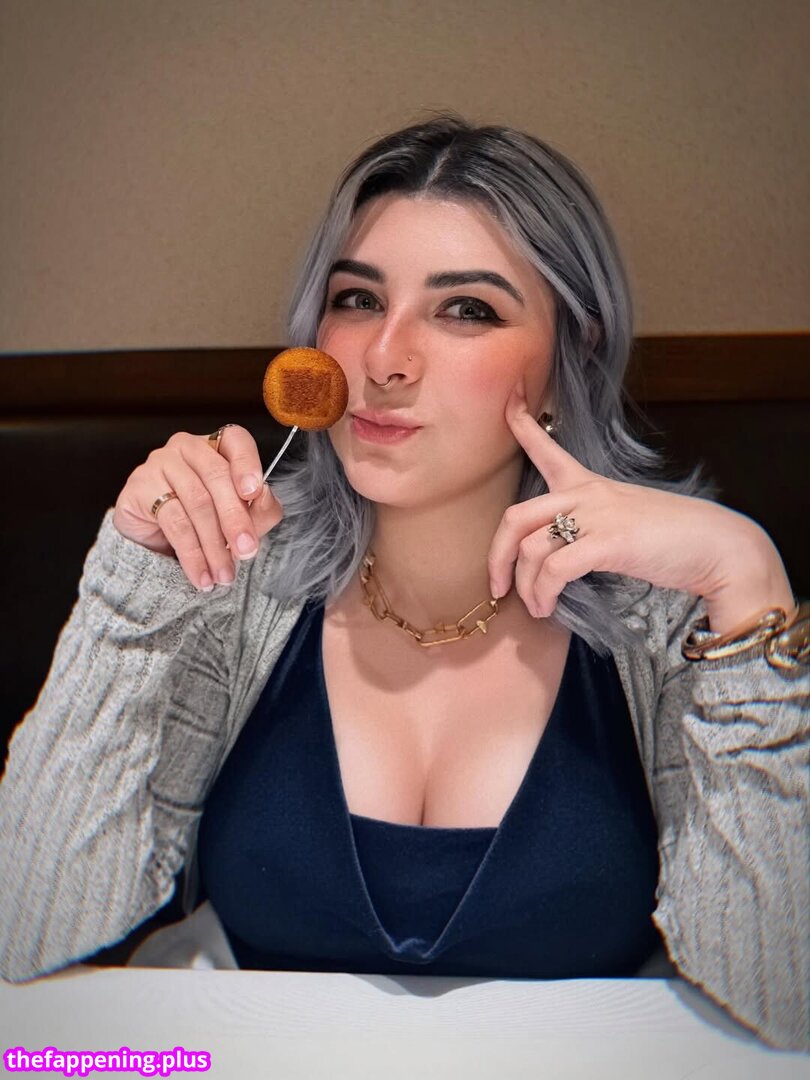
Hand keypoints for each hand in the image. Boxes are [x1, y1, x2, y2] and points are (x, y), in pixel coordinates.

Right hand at [113, 425, 282, 590]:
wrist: (156, 546)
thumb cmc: (206, 524)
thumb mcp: (241, 518)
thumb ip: (260, 508)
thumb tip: (263, 497)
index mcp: (217, 446)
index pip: (236, 440)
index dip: (247, 464)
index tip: (255, 492)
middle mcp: (188, 447)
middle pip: (217, 476)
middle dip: (235, 519)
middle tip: (247, 550)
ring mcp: (160, 462)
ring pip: (196, 502)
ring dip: (214, 545)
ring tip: (225, 575)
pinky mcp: (140, 485)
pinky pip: (173, 521)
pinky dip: (192, 554)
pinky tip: (202, 575)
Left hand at [488, 380, 767, 619]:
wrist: (719, 547)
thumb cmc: (674, 539)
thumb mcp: (625, 520)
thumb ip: (591, 527)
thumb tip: (559, 558)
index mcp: (590, 484)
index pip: (547, 448)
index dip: (522, 424)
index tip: (507, 400)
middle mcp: (587, 495)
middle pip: (516, 516)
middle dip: (497, 555)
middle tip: (495, 586)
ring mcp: (598, 516)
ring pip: (530, 548)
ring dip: (525, 586)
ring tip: (535, 607)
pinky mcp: (608, 542)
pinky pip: (555, 569)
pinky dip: (543, 593)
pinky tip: (547, 607)